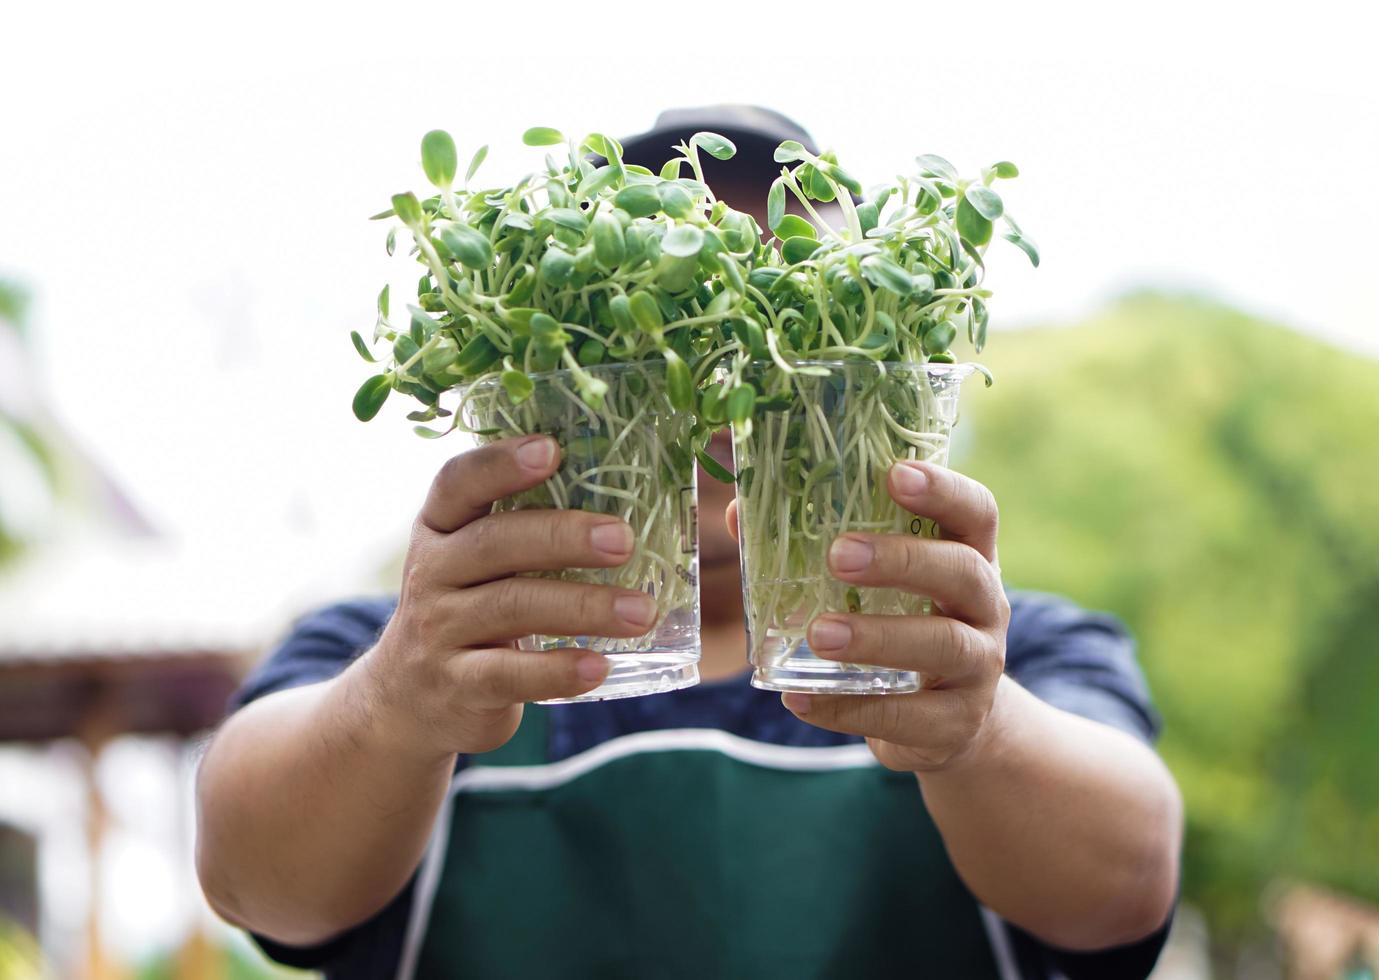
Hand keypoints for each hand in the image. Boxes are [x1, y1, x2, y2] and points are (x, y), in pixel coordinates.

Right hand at [359, 435, 658, 757]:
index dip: (502, 464)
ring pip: (510, 607)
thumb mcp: (476, 565)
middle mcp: (431, 572)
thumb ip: (525, 531)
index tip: (552, 448)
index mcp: (441, 528)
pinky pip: (507, 674)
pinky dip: (556, 671)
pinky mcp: (455, 686)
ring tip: (641, 612)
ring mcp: (437, 631)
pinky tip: (599, 667)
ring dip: (583, 607)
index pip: (459, 482)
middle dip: (564, 537)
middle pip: (496, 543)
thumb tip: (628, 495)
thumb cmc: (466, 614)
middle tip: (624, 540)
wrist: (407, 703)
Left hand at [778, 461, 1010, 772]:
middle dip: (901, 560)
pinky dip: (849, 709)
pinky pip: (908, 717)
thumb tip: (738, 513)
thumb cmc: (899, 626)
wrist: (946, 723)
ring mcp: (979, 667)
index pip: (975, 511)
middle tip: (838, 555)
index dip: (942, 489)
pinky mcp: (956, 724)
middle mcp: (985, 606)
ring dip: (877, 637)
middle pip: (962, 572)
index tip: (895, 474)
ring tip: (818, 634)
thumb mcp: (877, 586)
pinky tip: (800, 698)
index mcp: (968, 555)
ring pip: (943, 646)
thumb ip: (815, 546)